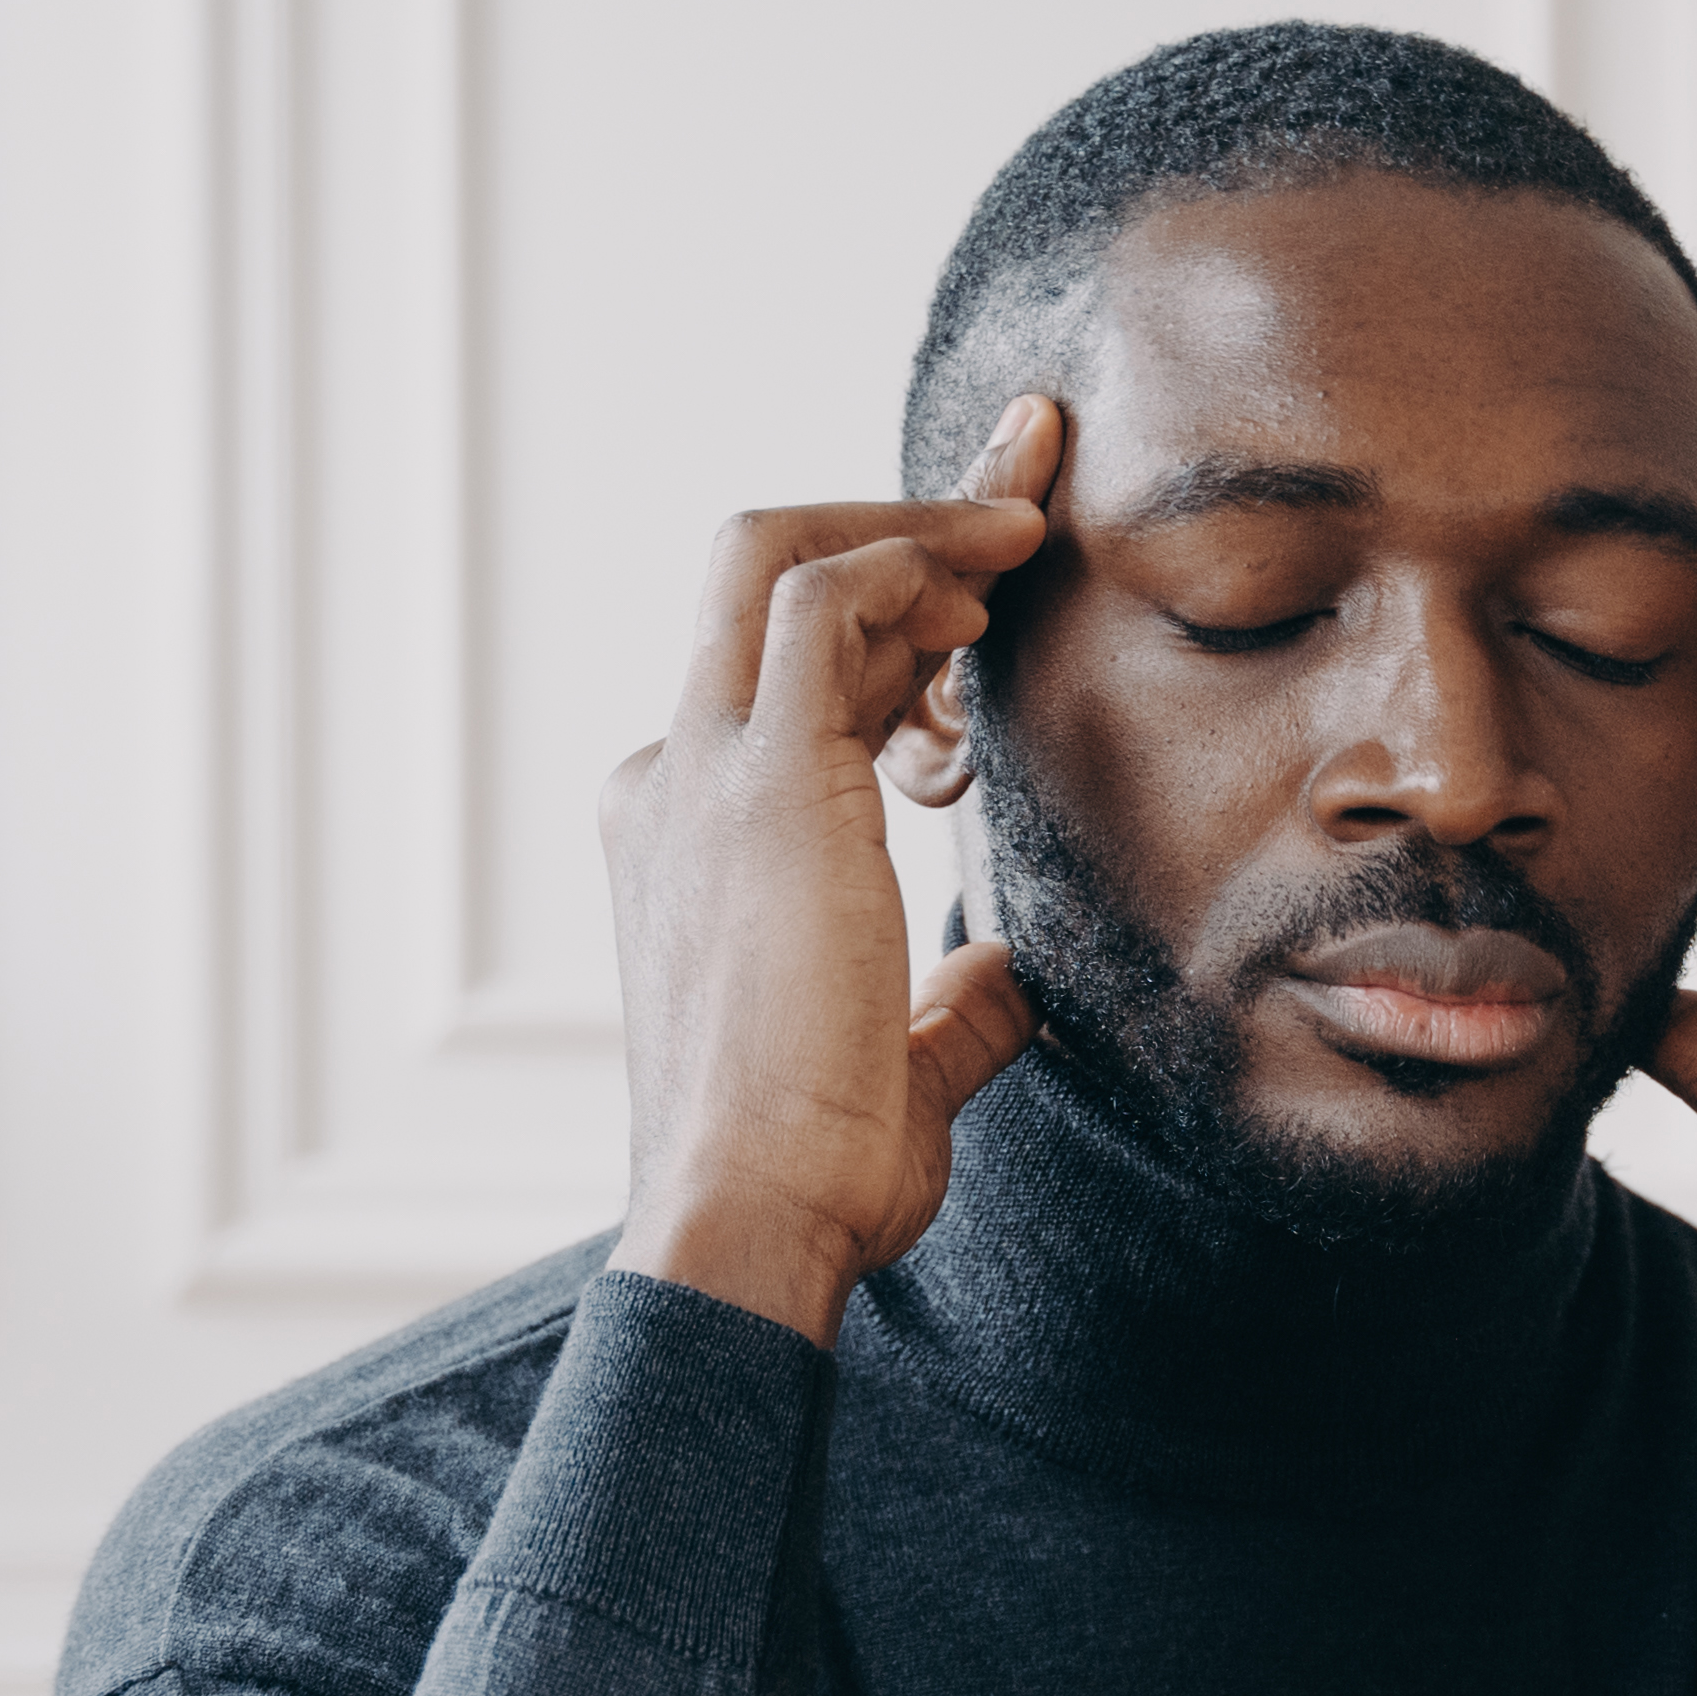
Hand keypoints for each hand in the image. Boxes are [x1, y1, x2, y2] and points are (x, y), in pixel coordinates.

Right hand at [593, 399, 1066, 1340]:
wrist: (753, 1215)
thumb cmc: (817, 1167)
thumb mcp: (900, 1063)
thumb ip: (946, 1006)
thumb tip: (1004, 978)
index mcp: (686, 838)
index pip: (786, 673)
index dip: (892, 609)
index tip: (989, 581)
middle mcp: (672, 779)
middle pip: (767, 576)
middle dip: (899, 514)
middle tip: (1022, 480)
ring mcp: (698, 768)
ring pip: (782, 557)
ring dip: (915, 523)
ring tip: (1025, 526)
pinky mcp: (757, 777)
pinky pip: (825, 601)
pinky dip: (913, 562)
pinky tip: (995, 578)